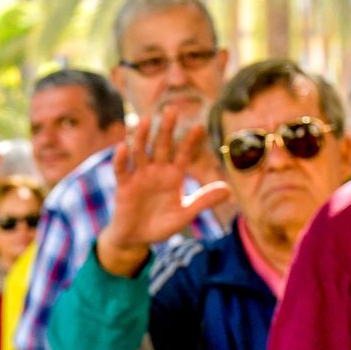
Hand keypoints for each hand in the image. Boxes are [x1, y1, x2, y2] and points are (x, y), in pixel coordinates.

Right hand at [96, 107, 231, 277]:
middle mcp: (156, 171)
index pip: (183, 154)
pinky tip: (122, 146)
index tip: (200, 126)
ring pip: (141, 152)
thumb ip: (204, 201)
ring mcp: (139, 177)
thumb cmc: (161, 225)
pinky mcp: (124, 186)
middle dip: (167, 129)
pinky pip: (122, 170)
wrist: (136, 239)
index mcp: (173, 175)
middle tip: (172, 109)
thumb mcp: (185, 214)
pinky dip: (121, 159)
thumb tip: (229, 190)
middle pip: (162, 146)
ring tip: (146, 120)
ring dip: (143, 136)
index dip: (190, 141)